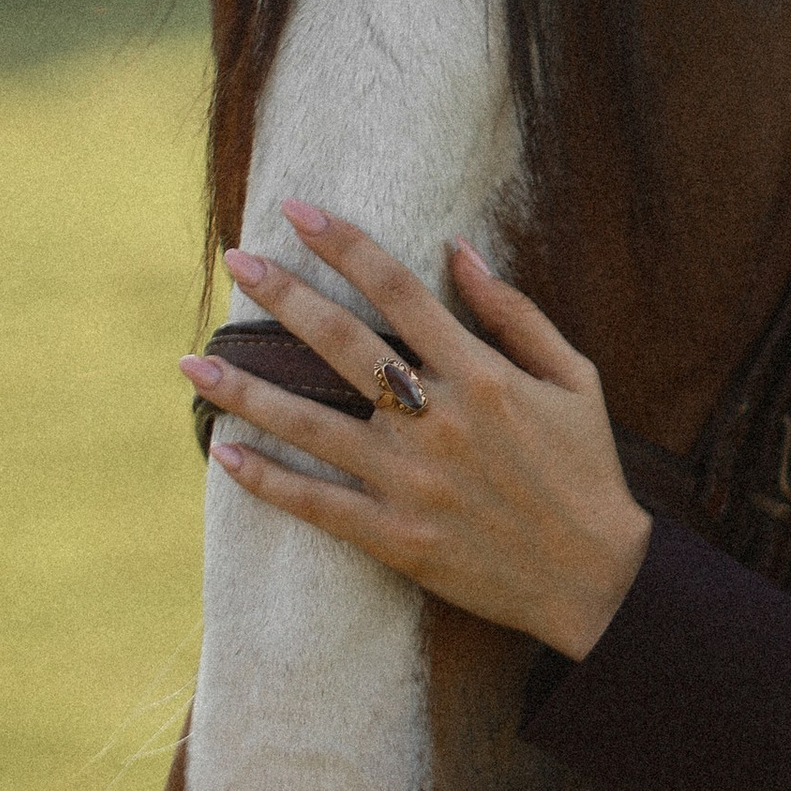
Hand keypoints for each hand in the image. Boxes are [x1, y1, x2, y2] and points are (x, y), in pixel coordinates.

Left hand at [181, 203, 653, 657]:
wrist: (598, 580)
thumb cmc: (587, 472)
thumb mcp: (575, 379)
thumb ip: (516, 314)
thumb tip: (459, 251)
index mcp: (483, 375)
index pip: (399, 290)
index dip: (344, 244)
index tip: (299, 211)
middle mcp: (438, 421)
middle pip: (342, 344)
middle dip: (282, 295)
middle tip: (234, 260)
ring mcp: (412, 482)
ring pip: (311, 424)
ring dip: (245, 390)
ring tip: (193, 362)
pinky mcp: (397, 538)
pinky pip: (317, 504)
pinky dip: (266, 481)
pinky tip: (223, 453)